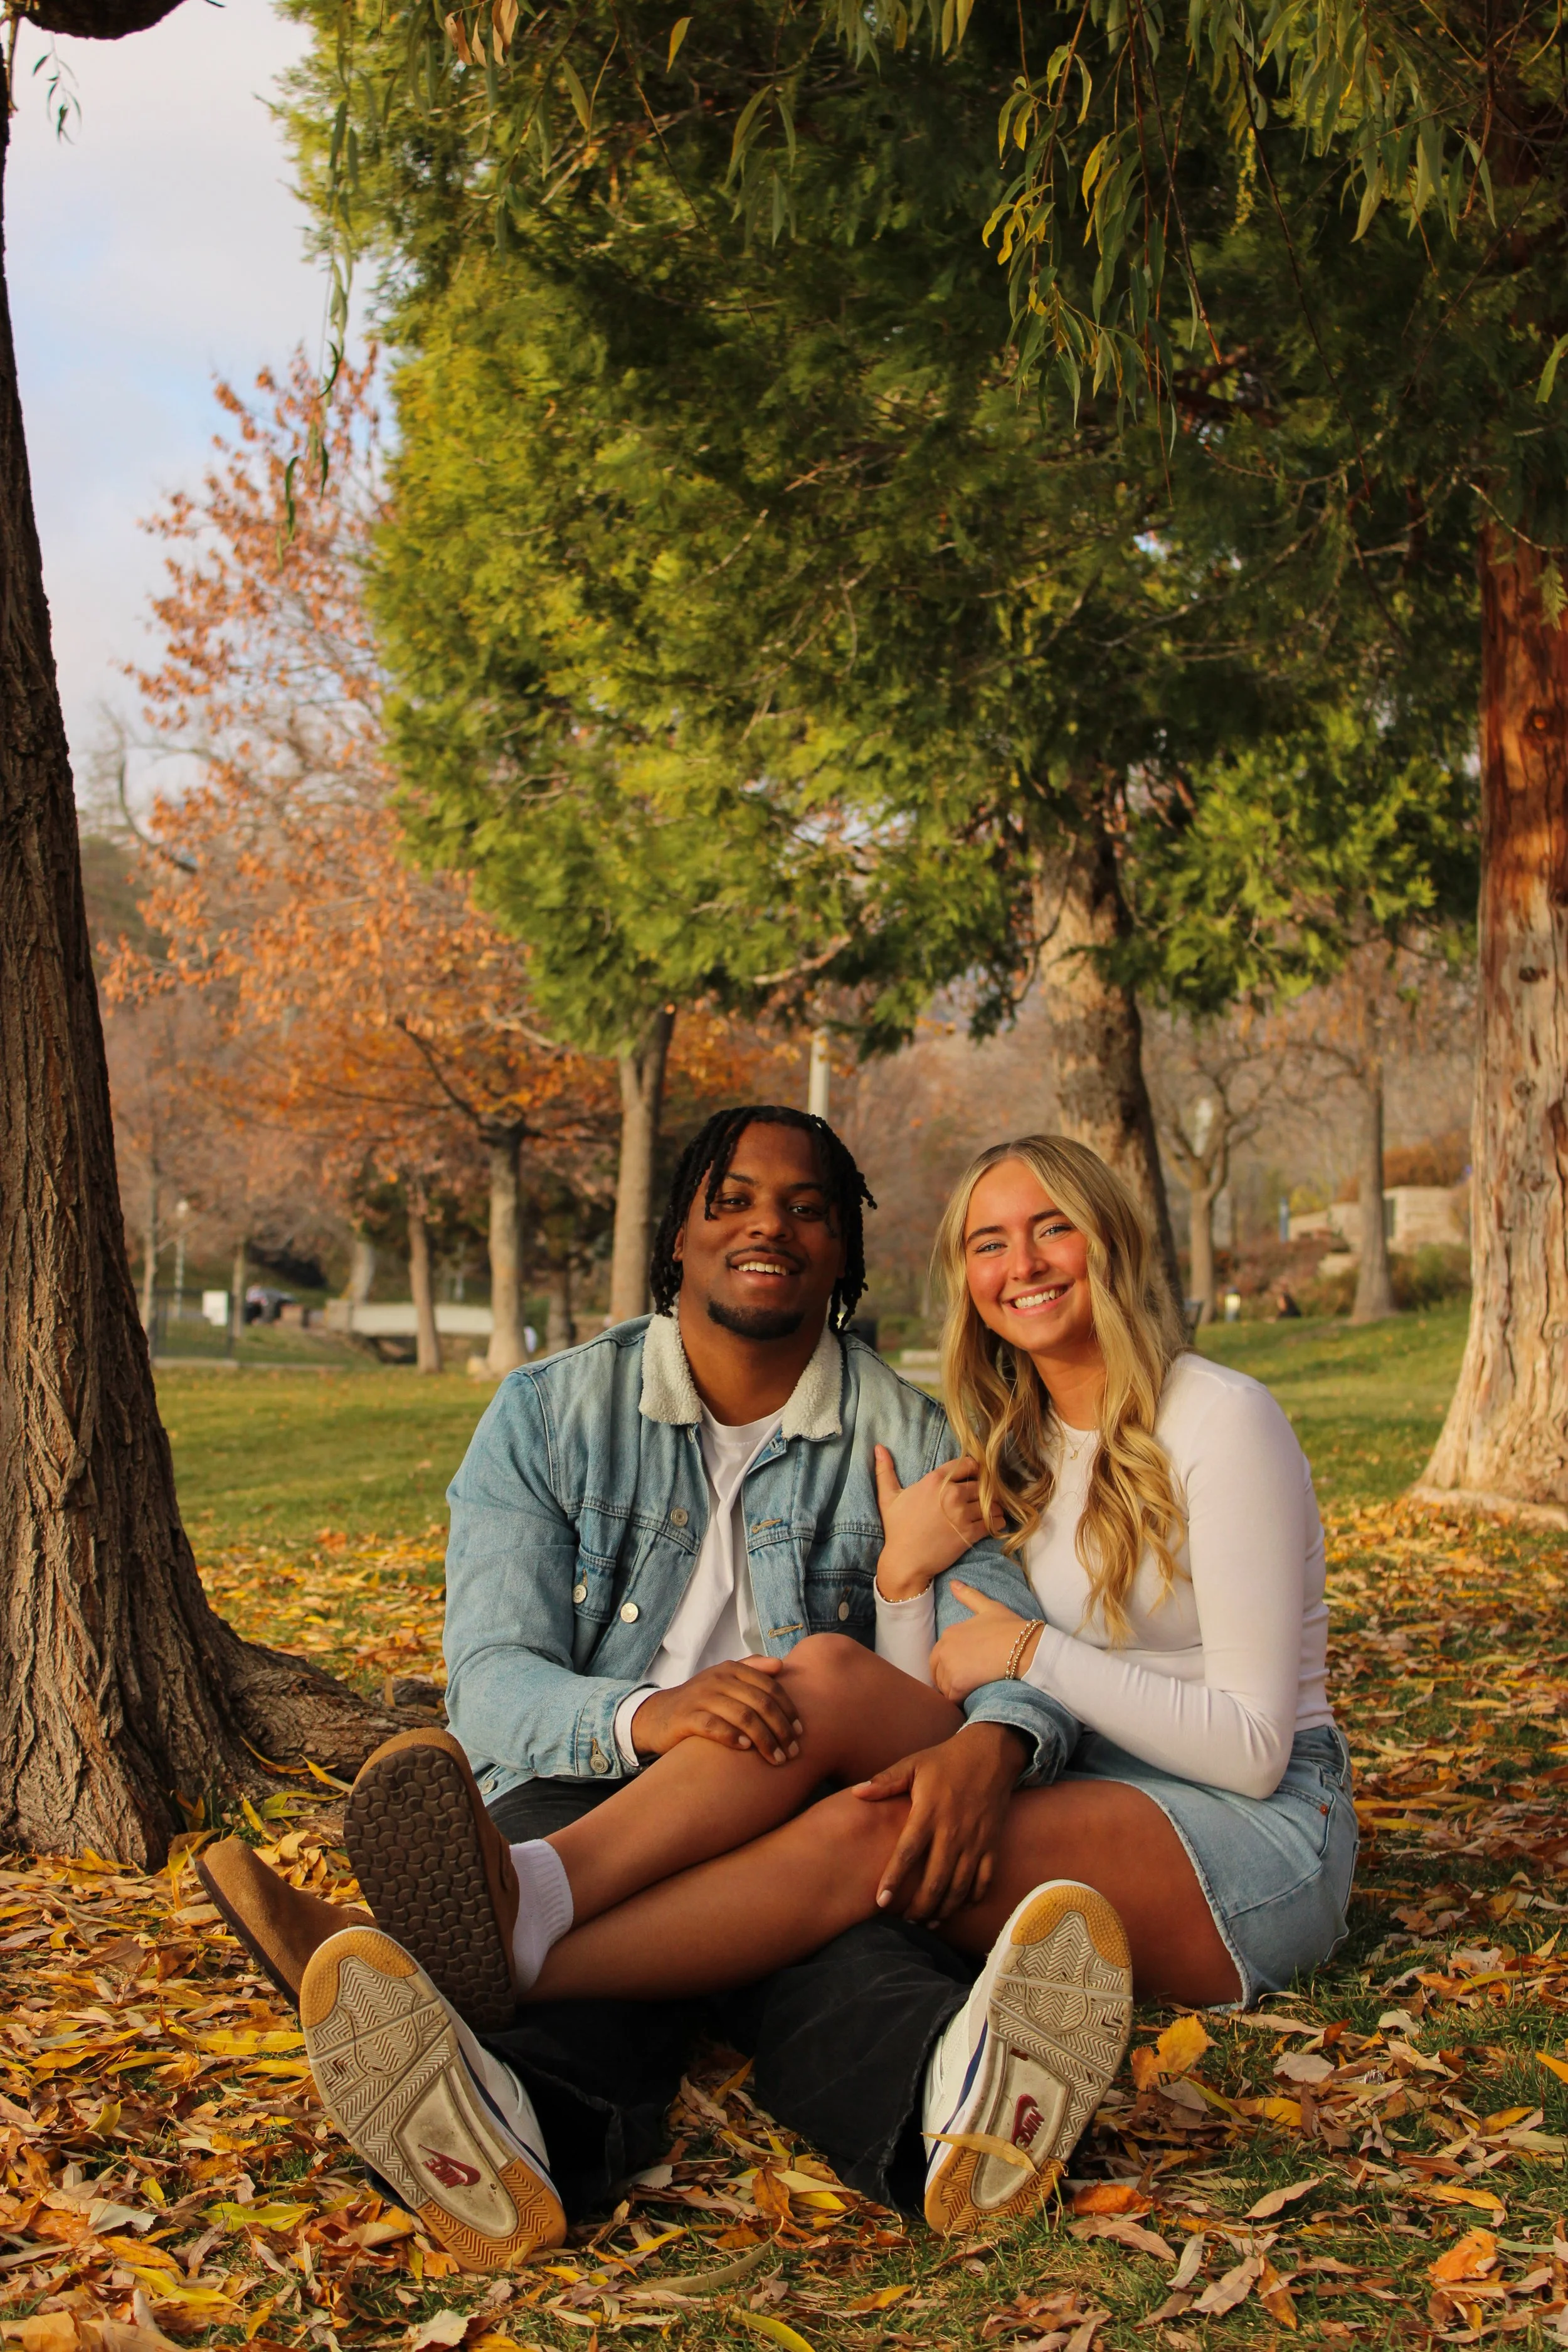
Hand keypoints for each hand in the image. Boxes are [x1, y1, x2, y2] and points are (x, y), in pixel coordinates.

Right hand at [630, 1658, 802, 1764]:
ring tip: (776, 1758)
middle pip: (761, 1704)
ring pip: (743, 1716)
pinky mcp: (686, 1717)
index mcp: (732, 1670)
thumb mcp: (724, 1680)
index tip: (800, 1733)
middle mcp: (718, 1680)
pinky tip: (746, 1749)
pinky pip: (715, 1726)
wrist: (659, 1716)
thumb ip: (752, 1669)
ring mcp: (701, 1697)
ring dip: (764, 1740)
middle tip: (792, 1752)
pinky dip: (733, 1737)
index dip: (789, 1710)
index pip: (771, 1688)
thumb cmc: (701, 1701)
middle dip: (781, 1730)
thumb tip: (781, 1664)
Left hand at [853, 1723, 1025, 1920]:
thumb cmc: (946, 1760)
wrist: (991, 1753)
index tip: (880, 1901)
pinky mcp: (993, 1844)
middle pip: (935, 1880)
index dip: (894, 1878)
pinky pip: (985, 1881)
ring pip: (960, 1887)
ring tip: (927, 1922)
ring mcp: (976, 1840)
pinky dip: (971, 1899)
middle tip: (904, 1922)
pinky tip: (957, 1908)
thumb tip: (855, 1793)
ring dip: (943, 1909)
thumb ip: (885, 1782)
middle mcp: (953, 1831)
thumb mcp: (913, 1765)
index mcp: (929, 1812)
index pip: (908, 1852)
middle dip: (919, 1907)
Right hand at [873, 1446, 1003, 1600]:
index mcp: (934, 1481)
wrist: (905, 1560)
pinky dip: (997, 1522)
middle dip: (985, 1490)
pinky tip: (993, 1523)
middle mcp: (950, 1493)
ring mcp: (961, 1514)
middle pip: (981, 1484)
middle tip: (984, 1497)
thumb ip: (885, 1470)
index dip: (974, 1469)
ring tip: (990, 1511)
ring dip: (993, 1506)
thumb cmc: (897, 1528)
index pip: (967, 1464)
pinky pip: (994, 1522)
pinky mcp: (969, 1533)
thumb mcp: (888, 1497)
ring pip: (991, 1503)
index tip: (975, 1477)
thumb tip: (877, 1447)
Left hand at [930, 1580, 1042, 1704]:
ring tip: (969, 1693)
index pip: (938, 1656)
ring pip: (943, 1687)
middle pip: (936, 1672)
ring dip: (953, 1692)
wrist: (1024, 1647)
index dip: (949, 1665)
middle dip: (947, 1680)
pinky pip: (951, 1698)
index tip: (962, 1671)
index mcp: (949, 1633)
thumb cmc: (1009, 1627)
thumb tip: (953, 1583)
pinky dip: (958, 1701)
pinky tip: (969, 1699)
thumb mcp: (988, 1607)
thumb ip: (969, 1596)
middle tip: (965, 1685)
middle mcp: (944, 1648)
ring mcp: (949, 1666)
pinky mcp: (958, 1682)